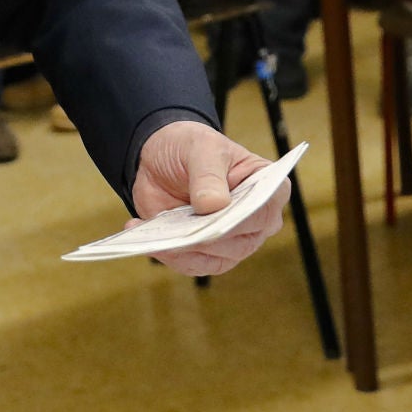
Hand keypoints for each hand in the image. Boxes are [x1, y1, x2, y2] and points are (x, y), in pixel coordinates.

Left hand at [130, 121, 288, 277]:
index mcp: (268, 190)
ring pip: (213, 258)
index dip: (243, 217)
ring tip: (154, 234)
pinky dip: (166, 254)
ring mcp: (231, 242)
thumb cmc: (193, 148)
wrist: (163, 158)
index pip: (263, 211)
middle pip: (238, 241)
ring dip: (182, 250)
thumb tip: (213, 205)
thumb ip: (208, 174)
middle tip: (179, 231)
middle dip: (206, 237)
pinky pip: (189, 264)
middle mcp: (255, 222)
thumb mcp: (201, 148)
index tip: (217, 212)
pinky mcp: (204, 253)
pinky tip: (144, 236)